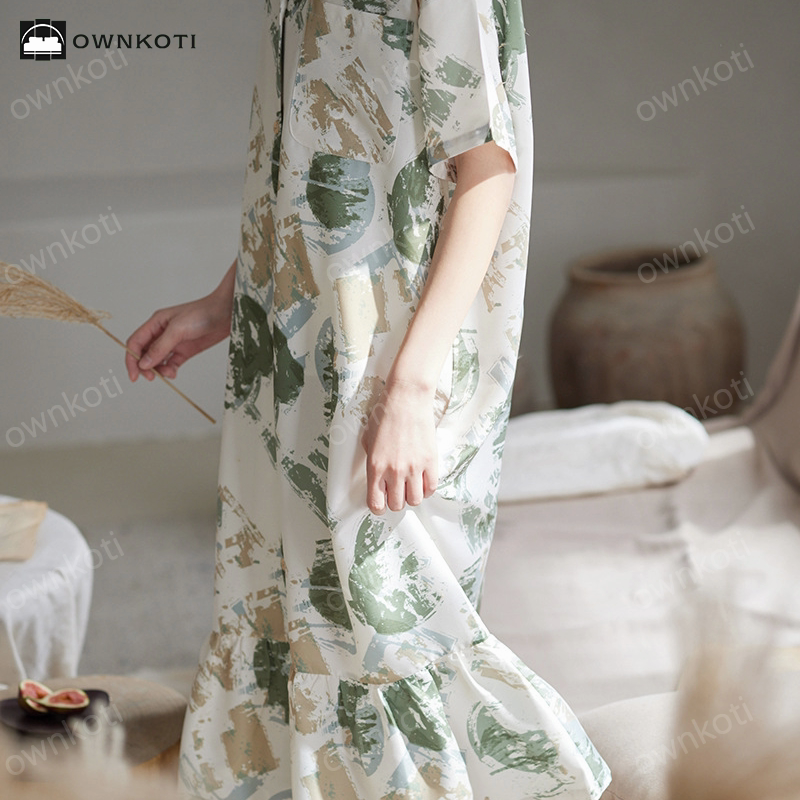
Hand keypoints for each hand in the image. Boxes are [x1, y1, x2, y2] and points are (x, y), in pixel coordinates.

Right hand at [125, 291, 232, 382]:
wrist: (226, 314)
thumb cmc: (202, 313)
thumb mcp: (178, 329)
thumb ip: (160, 347)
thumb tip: (144, 362)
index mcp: (155, 323)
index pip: (135, 343)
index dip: (132, 359)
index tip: (134, 375)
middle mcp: (162, 333)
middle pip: (144, 353)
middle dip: (145, 367)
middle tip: (151, 377)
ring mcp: (174, 342)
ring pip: (158, 360)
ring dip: (159, 370)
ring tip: (168, 374)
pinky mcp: (185, 350)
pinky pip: (172, 363)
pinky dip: (170, 370)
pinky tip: (173, 373)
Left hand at [361, 378, 438, 514]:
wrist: (407, 399)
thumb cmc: (385, 415)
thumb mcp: (368, 440)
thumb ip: (371, 461)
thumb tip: (377, 477)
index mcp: (375, 467)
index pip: (376, 504)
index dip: (378, 507)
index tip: (381, 502)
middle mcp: (394, 471)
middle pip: (396, 505)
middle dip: (395, 501)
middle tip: (396, 491)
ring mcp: (414, 468)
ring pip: (415, 500)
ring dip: (412, 496)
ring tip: (410, 486)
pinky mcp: (430, 461)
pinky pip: (431, 488)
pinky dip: (427, 489)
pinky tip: (422, 480)